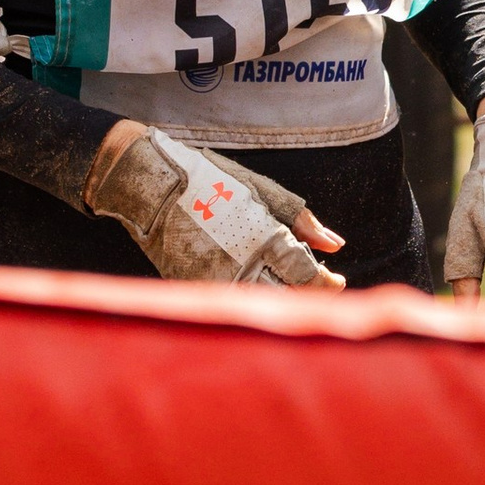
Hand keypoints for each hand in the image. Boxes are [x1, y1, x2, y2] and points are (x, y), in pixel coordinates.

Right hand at [88, 122, 345, 285]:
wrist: (148, 182)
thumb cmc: (209, 178)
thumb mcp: (260, 189)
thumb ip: (302, 219)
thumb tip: (336, 245)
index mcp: (265, 236)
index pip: (307, 275)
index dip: (326, 282)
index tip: (335, 280)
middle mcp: (243, 263)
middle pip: (287, 299)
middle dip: (308, 298)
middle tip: (319, 292)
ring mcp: (216, 279)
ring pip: (259, 307)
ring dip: (280, 303)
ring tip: (289, 292)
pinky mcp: (194, 286)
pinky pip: (230, 304)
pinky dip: (248, 302)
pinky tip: (255, 290)